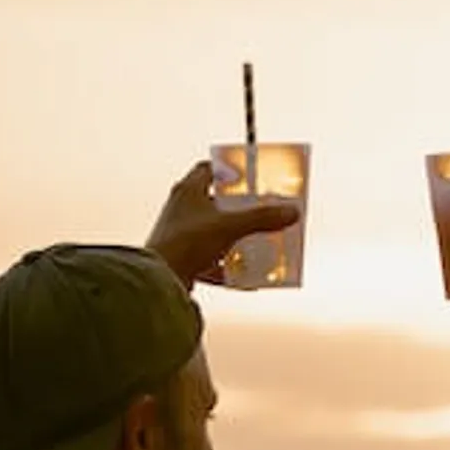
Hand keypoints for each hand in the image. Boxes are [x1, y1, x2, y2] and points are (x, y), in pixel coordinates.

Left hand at [145, 161, 300, 287]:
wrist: (159, 280)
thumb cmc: (186, 243)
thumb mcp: (230, 226)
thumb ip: (261, 218)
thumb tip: (291, 212)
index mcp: (187, 191)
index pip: (208, 168)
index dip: (229, 170)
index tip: (248, 177)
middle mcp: (180, 209)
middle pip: (214, 202)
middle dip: (238, 209)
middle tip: (259, 212)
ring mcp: (179, 234)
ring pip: (212, 232)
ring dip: (233, 239)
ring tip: (255, 244)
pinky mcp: (180, 258)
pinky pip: (208, 260)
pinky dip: (226, 268)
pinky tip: (243, 279)